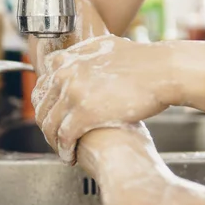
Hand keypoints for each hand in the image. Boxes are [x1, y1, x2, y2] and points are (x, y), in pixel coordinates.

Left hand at [32, 35, 176, 163]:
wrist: (162, 70)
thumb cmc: (143, 60)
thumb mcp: (106, 47)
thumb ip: (86, 54)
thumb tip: (79, 58)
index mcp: (68, 58)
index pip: (42, 85)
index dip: (46, 104)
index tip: (52, 116)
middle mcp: (65, 73)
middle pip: (43, 107)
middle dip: (48, 126)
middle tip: (56, 139)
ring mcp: (73, 93)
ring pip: (50, 125)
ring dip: (54, 142)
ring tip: (63, 151)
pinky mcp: (84, 113)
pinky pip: (65, 137)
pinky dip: (65, 150)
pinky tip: (71, 157)